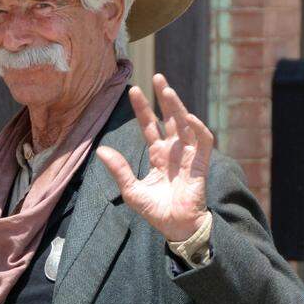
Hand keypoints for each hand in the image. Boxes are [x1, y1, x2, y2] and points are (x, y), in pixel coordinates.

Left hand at [95, 73, 212, 244]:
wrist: (176, 227)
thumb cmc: (156, 211)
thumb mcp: (131, 190)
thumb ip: (119, 169)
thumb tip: (101, 149)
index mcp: (158, 155)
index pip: (150, 125)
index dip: (143, 108)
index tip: (133, 90)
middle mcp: (174, 151)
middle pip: (170, 117)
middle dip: (164, 97)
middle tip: (157, 76)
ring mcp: (188, 155)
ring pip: (186, 123)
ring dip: (178, 106)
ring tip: (167, 90)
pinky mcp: (201, 163)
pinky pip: (202, 140)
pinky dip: (197, 127)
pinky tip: (187, 116)